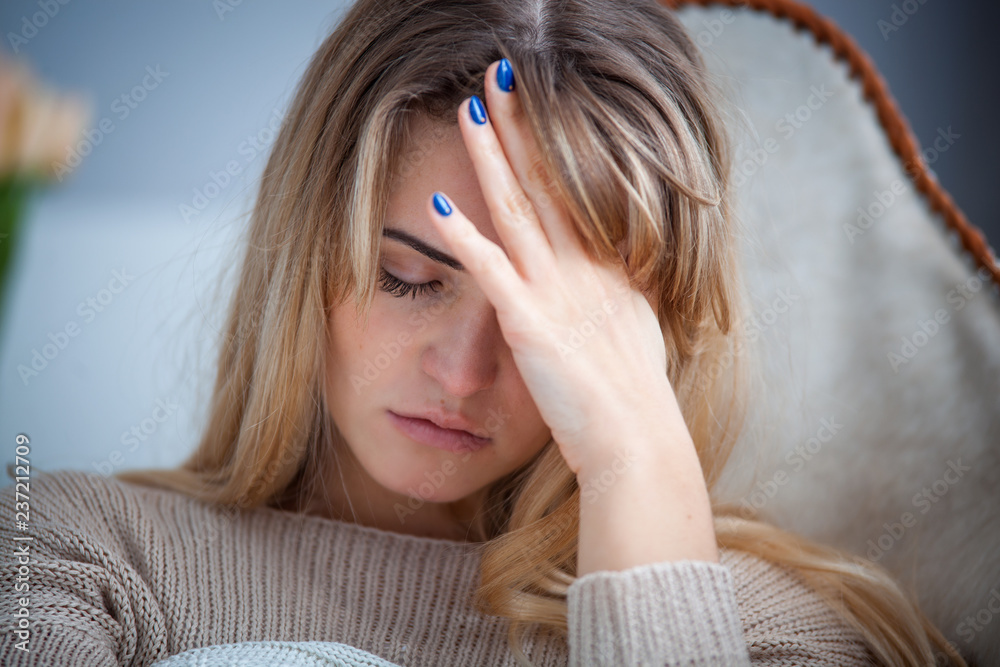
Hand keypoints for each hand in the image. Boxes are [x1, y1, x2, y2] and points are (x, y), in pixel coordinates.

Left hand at [426, 58, 680, 475]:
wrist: (638, 443)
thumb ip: (615, 296)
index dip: (550, 144)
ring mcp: (558, 294)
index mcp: (607, 268)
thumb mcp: (636, 332)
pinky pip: (493, 273)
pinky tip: (438, 207)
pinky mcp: (532, 326)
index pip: (574, 189)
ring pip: (518, 212)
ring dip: (492, 160)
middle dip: (522, 127)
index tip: (534, 104)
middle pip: (545, 183)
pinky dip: (465, 238)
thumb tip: (609, 277)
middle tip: (501, 76)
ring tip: (469, 112)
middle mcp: (583, 269)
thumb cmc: (634, 400)